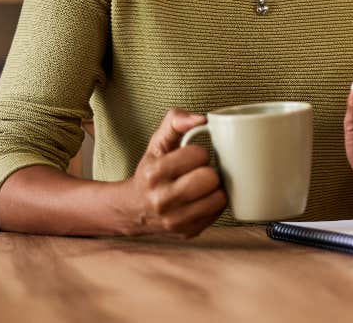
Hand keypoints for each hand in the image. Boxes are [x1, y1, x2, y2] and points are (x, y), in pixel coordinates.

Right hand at [119, 108, 226, 236]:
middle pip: (209, 178)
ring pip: (218, 198)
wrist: (134, 209)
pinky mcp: (187, 233)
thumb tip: (202, 119)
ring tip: (203, 186)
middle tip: (200, 172)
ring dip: (215, 189)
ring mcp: (175, 221)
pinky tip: (202, 199)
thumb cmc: (152, 170)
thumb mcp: (157, 142)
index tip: (192, 157)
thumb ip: (176, 121)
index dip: (199, 153)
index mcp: (154, 173)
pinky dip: (214, 204)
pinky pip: (218, 213)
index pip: (198, 155)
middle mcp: (162, 200)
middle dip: (209, 171)